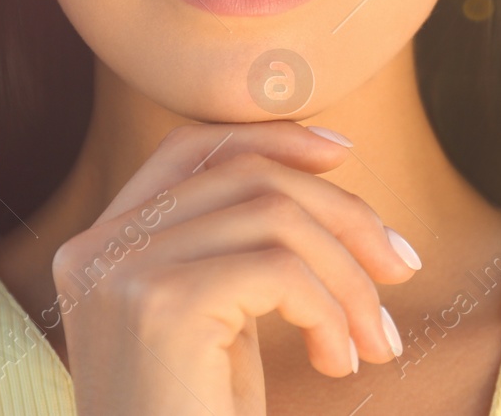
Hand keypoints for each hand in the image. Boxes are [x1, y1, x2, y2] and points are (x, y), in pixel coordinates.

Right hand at [53, 120, 420, 415]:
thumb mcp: (221, 321)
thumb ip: (243, 244)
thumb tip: (327, 161)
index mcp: (102, 244)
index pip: (191, 148)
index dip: (273, 137)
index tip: (345, 154)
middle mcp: (98, 247)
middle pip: (249, 177)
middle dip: (344, 215)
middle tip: (402, 268)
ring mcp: (122, 273)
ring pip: (276, 218)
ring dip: (350, 277)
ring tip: (372, 341)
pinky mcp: (161, 306)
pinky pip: (281, 270)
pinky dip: (331, 311)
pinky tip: (339, 362)